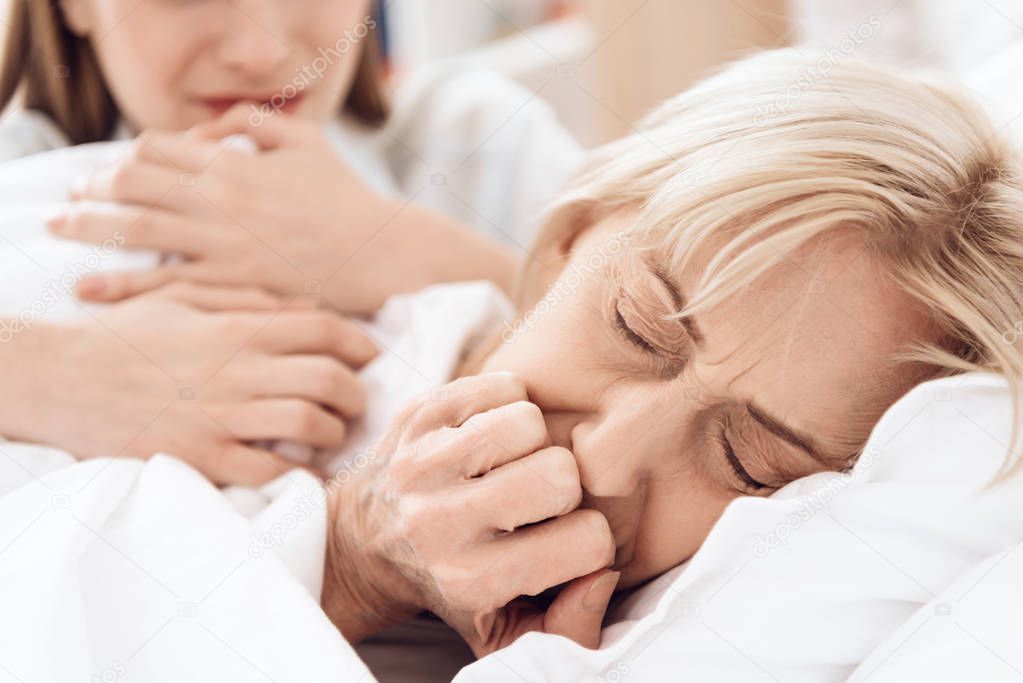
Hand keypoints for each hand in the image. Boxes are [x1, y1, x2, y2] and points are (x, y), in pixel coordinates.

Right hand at [0, 283, 376, 484]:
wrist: (59, 377)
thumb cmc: (125, 334)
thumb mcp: (183, 296)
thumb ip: (247, 297)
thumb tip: (306, 306)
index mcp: (237, 326)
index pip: (324, 328)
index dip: (361, 344)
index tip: (371, 358)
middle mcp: (238, 369)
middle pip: (330, 378)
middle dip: (358, 394)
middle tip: (358, 405)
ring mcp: (220, 415)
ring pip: (308, 424)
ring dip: (332, 434)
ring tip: (330, 437)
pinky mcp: (199, 456)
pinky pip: (267, 471)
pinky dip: (295, 475)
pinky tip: (300, 471)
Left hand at [50, 105, 515, 313]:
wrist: (382, 254)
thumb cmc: (348, 199)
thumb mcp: (308, 141)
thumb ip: (253, 122)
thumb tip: (206, 130)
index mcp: (236, 163)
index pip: (156, 149)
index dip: (123, 158)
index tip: (107, 173)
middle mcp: (221, 201)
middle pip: (132, 184)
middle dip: (93, 189)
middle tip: (72, 200)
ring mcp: (224, 245)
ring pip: (136, 230)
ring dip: (90, 227)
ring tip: (61, 230)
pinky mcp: (232, 286)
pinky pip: (164, 283)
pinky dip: (122, 284)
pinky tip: (91, 288)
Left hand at [321, 373, 617, 655]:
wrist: (361, 539)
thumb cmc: (447, 581)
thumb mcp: (502, 628)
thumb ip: (568, 626)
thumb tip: (602, 574)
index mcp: (470, 579)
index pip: (586, 542)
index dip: (589, 539)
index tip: (565, 539)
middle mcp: (440, 521)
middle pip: (561, 475)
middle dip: (564, 486)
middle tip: (538, 498)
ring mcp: (423, 461)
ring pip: (530, 422)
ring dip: (534, 441)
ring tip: (513, 464)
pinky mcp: (418, 415)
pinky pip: (502, 385)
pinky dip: (508, 405)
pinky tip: (491, 437)